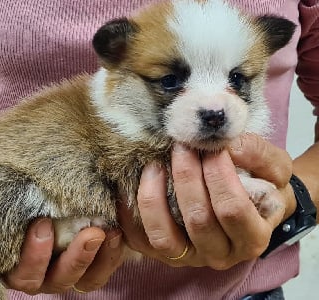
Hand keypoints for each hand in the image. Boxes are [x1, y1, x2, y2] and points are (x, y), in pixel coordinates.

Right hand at [0, 194, 124, 294]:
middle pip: (57, 280)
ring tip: (107, 232)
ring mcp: (64, 266)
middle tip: (89, 232)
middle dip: (74, 258)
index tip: (42, 225)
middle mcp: (39, 272)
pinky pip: (102, 267)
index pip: (21, 273)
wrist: (11, 184)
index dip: (33, 257)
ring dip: (98, 258)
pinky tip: (116, 231)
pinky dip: (112, 254)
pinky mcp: (87, 256)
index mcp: (9, 266)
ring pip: (84, 278)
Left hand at [119, 133, 294, 268]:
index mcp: (252, 237)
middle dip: (186, 177)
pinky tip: (134, 185)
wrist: (250, 203)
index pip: (232, 209)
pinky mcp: (165, 253)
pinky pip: (142, 239)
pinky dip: (133, 214)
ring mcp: (190, 257)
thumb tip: (227, 144)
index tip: (211, 147)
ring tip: (154, 163)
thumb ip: (259, 154)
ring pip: (164, 236)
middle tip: (180, 146)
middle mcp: (220, 255)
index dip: (219, 175)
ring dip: (155, 196)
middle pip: (197, 220)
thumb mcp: (274, 167)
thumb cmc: (262, 185)